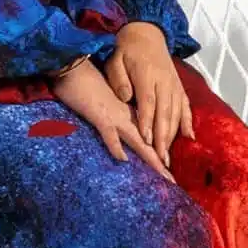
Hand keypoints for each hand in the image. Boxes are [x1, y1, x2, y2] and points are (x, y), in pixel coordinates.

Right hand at [50, 57, 169, 176]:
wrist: (75, 66)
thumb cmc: (87, 85)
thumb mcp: (104, 104)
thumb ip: (114, 119)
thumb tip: (121, 138)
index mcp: (128, 114)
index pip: (146, 137)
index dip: (157, 153)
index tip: (166, 170)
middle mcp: (126, 117)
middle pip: (147, 143)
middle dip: (160, 162)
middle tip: (172, 180)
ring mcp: (114, 116)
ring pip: (137, 140)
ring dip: (150, 157)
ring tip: (163, 173)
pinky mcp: (100, 115)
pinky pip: (109, 134)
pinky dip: (115, 147)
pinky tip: (123, 158)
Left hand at [103, 22, 194, 168]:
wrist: (146, 32)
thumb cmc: (126, 48)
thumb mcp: (115, 58)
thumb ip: (119, 78)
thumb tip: (125, 98)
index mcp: (147, 74)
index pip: (148, 101)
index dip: (148, 121)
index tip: (146, 140)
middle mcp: (164, 81)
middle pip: (165, 112)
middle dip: (163, 136)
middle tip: (160, 158)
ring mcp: (174, 84)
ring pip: (176, 112)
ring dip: (173, 134)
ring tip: (168, 155)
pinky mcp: (178, 86)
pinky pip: (185, 105)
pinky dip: (188, 121)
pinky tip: (189, 136)